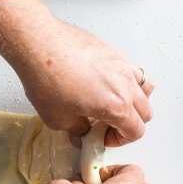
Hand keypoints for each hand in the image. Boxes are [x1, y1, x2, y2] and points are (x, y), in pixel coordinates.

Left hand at [7, 17, 152, 145]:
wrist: (37, 43)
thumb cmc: (46, 78)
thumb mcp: (57, 118)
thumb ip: (76, 130)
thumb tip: (80, 132)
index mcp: (117, 106)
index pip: (136, 130)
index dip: (120, 140)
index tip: (103, 138)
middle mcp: (126, 84)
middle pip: (145, 111)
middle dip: (129, 122)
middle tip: (105, 124)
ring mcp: (121, 64)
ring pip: (144, 87)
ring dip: (133, 100)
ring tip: (110, 102)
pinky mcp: (112, 51)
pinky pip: (130, 69)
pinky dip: (124, 80)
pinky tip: (102, 81)